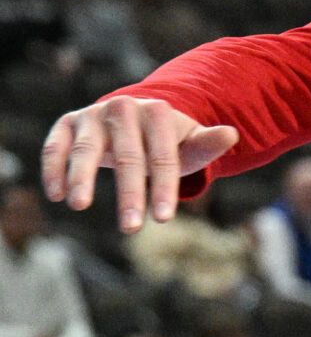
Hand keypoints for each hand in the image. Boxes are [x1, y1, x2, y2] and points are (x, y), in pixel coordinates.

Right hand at [42, 96, 238, 233]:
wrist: (135, 119)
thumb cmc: (167, 141)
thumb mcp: (190, 143)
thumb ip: (208, 143)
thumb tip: (231, 135)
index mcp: (158, 113)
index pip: (163, 156)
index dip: (164, 188)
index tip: (163, 219)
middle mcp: (123, 109)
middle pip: (128, 157)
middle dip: (129, 194)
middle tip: (131, 228)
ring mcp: (93, 115)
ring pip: (87, 149)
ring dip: (81, 178)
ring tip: (80, 206)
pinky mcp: (68, 123)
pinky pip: (56, 146)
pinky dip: (54, 168)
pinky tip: (57, 195)